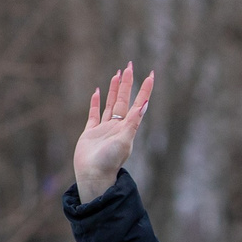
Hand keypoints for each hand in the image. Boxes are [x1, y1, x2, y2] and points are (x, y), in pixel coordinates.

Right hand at [73, 63, 154, 202]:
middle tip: (130, 65)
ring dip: (114, 90)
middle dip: (127, 83)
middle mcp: (118, 126)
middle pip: (124, 100)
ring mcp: (104, 129)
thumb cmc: (109, 161)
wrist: (93, 176)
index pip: (138, 103)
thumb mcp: (124, 140)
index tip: (151, 75)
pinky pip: (93, 114)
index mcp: (128, 127)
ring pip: (110, 104)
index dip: (144, 89)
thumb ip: (134, 122)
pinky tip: (96, 91)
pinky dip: (95, 102)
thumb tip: (146, 103)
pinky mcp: (91, 133)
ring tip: (117, 74)